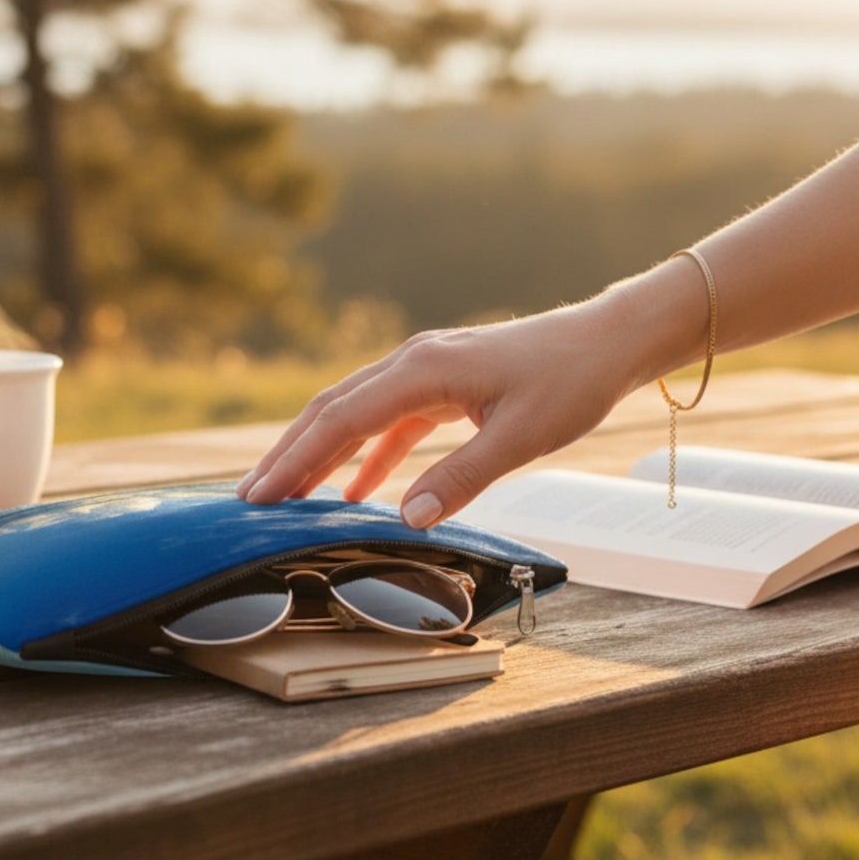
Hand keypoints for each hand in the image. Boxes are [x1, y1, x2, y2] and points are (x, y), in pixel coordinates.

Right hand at [237, 282, 695, 526]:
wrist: (607, 341)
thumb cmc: (570, 382)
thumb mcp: (520, 437)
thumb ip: (461, 478)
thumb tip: (405, 519)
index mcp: (422, 370)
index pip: (340, 418)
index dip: (296, 458)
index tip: (260, 494)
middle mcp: (412, 363)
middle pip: (331, 410)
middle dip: (288, 455)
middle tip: (250, 500)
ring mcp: (424, 371)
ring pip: (353, 413)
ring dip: (318, 453)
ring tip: (285, 495)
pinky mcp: (441, 385)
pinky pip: (387, 421)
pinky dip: (364, 453)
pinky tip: (352, 489)